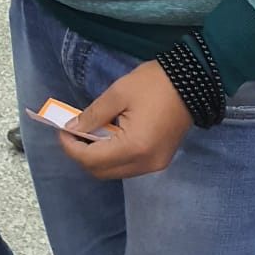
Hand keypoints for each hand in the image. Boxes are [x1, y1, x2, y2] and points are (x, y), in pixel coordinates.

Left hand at [58, 60, 193, 179]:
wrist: (193, 82)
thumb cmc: (154, 84)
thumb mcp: (119, 93)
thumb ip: (93, 114)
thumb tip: (72, 129)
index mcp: (134, 147)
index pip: (92, 160)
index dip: (71, 148)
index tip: (62, 130)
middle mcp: (145, 164)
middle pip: (101, 172)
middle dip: (82, 154)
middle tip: (72, 131)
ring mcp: (154, 165)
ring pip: (114, 171)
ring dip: (97, 156)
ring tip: (88, 131)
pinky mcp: (160, 160)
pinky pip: (128, 166)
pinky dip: (113, 155)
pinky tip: (107, 135)